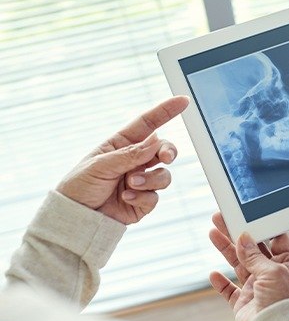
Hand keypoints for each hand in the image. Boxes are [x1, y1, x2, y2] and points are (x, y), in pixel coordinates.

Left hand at [56, 96, 189, 224]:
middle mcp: (134, 161)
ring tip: (131, 184)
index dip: (165, 111)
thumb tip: (156, 140)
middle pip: (163, 149)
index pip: (147, 124)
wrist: (74, 219)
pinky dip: (143, 197)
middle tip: (166, 157)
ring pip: (163, 175)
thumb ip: (130, 154)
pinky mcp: (143, 201)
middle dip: (169, 151)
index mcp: (121, 145)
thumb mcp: (100, 165)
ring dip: (151, 179)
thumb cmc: (79, 187)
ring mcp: (140, 181)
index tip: (182, 101)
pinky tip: (126, 198)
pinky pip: (155, 196)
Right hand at [209, 212, 288, 320]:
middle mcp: (272, 274)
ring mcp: (257, 288)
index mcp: (288, 264)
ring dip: (225, 248)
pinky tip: (213, 273)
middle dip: (237, 232)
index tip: (248, 213)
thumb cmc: (284, 302)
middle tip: (223, 218)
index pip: (275, 238)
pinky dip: (220, 282)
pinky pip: (229, 290)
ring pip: (238, 263)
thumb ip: (255, 255)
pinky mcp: (244, 303)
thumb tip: (243, 238)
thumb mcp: (273, 271)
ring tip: (213, 232)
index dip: (261, 226)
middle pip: (252, 248)